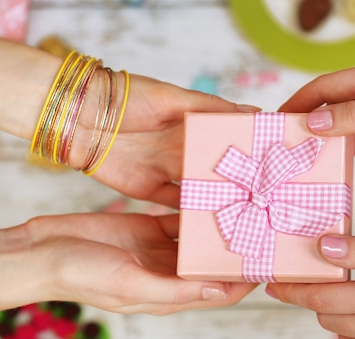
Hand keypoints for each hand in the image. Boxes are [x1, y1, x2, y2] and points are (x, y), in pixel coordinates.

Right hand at [0, 213, 255, 314]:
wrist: (39, 250)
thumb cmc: (80, 273)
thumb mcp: (130, 285)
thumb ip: (176, 291)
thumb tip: (220, 292)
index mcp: (170, 293)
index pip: (221, 290)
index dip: (248, 278)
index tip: (272, 259)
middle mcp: (171, 273)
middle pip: (216, 262)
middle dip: (241, 245)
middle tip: (267, 221)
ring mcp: (160, 249)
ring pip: (202, 237)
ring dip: (223, 222)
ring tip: (249, 201)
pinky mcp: (148, 227)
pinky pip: (181, 217)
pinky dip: (198, 208)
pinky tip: (215, 191)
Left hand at [81, 75, 258, 206]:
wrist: (81, 116)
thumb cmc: (127, 98)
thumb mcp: (172, 98)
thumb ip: (210, 108)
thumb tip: (252, 112)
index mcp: (193, 126)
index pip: (228, 141)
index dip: (249, 152)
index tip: (273, 165)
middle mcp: (183, 150)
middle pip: (216, 170)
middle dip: (238, 183)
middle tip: (265, 199)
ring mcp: (167, 171)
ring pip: (199, 190)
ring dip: (218, 201)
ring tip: (244, 215)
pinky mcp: (149, 189)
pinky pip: (175, 205)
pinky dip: (190, 214)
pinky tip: (210, 224)